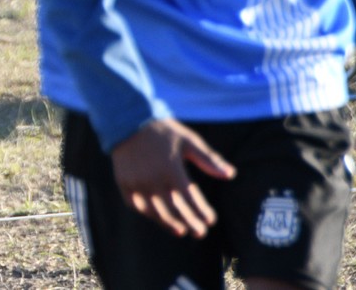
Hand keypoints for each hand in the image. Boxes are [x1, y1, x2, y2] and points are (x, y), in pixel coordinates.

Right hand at [110, 118, 235, 238]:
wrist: (128, 121)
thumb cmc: (163, 132)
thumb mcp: (188, 141)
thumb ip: (208, 159)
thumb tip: (231, 174)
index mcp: (171, 168)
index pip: (190, 198)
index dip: (202, 212)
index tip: (211, 220)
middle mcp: (153, 179)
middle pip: (174, 209)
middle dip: (189, 223)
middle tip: (200, 233)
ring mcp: (136, 182)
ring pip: (155, 211)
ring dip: (169, 223)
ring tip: (181, 231)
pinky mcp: (123, 183)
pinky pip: (135, 205)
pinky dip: (148, 213)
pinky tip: (157, 217)